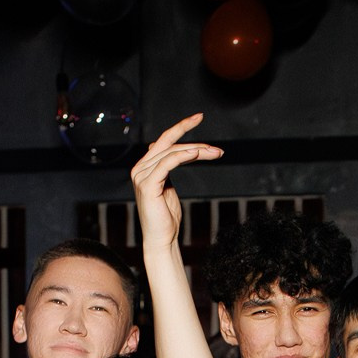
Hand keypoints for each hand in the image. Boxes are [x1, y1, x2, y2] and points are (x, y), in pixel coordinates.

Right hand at [131, 114, 222, 253]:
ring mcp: (141, 176)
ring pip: (171, 153)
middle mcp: (140, 168)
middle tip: (218, 149)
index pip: (164, 140)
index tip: (199, 117)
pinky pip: (167, 163)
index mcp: (145, 167)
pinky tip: (197, 153)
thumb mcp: (168, 187)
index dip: (181, 127)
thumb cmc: (167, 218)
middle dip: (196, 143)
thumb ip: (168, 169)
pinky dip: (183, 156)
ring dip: (197, 151)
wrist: (161, 239)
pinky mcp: (147, 185)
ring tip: (216, 153)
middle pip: (170, 145)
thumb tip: (176, 154)